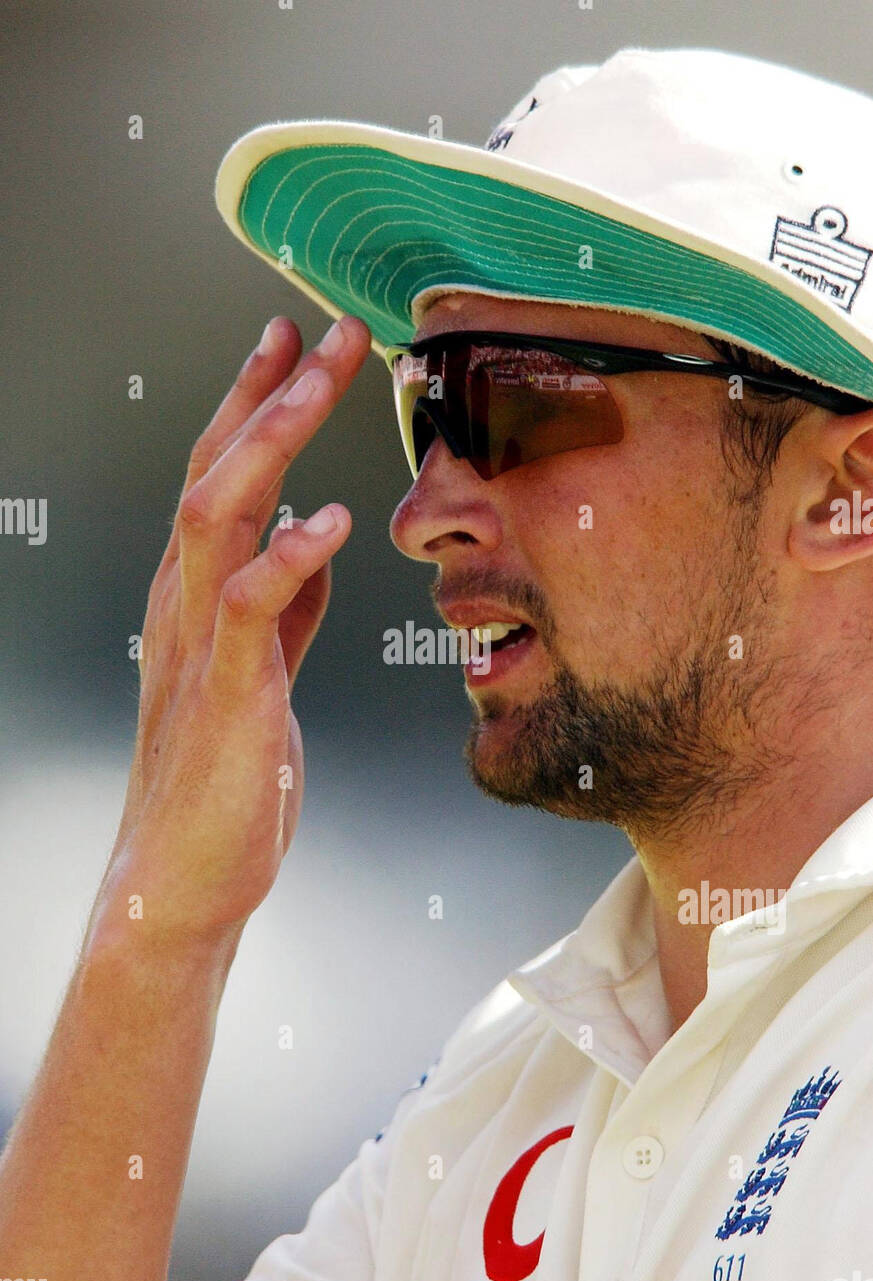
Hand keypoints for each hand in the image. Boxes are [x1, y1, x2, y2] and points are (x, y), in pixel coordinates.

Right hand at [91, 314, 370, 942]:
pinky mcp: (226, 696)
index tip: (294, 344)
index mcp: (196, 598)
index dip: (254, 406)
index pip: (218, 478)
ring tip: (317, 382)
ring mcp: (197, 647)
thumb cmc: (226, 775)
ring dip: (267, 442)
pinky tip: (328, 519)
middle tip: (321, 329)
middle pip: (213, 473)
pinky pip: (248, 609)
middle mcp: (185, 606)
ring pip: (216, 516)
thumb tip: (310, 542)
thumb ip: (285, 606)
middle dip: (266, 395)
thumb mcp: (264, 671)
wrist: (183, 877)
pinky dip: (285, 557)